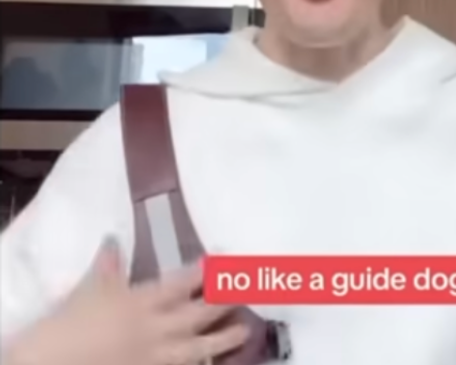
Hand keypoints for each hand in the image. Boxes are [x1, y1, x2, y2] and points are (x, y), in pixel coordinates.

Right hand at [2, 238, 248, 364]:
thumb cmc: (68, 325)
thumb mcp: (88, 290)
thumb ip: (107, 265)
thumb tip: (112, 239)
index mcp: (142, 301)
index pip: (183, 282)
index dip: (208, 270)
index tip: (228, 258)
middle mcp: (157, 328)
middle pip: (201, 313)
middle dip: (227, 301)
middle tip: (251, 291)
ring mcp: (157, 357)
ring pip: (200, 347)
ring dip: (225, 338)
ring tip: (244, 331)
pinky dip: (200, 364)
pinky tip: (211, 362)